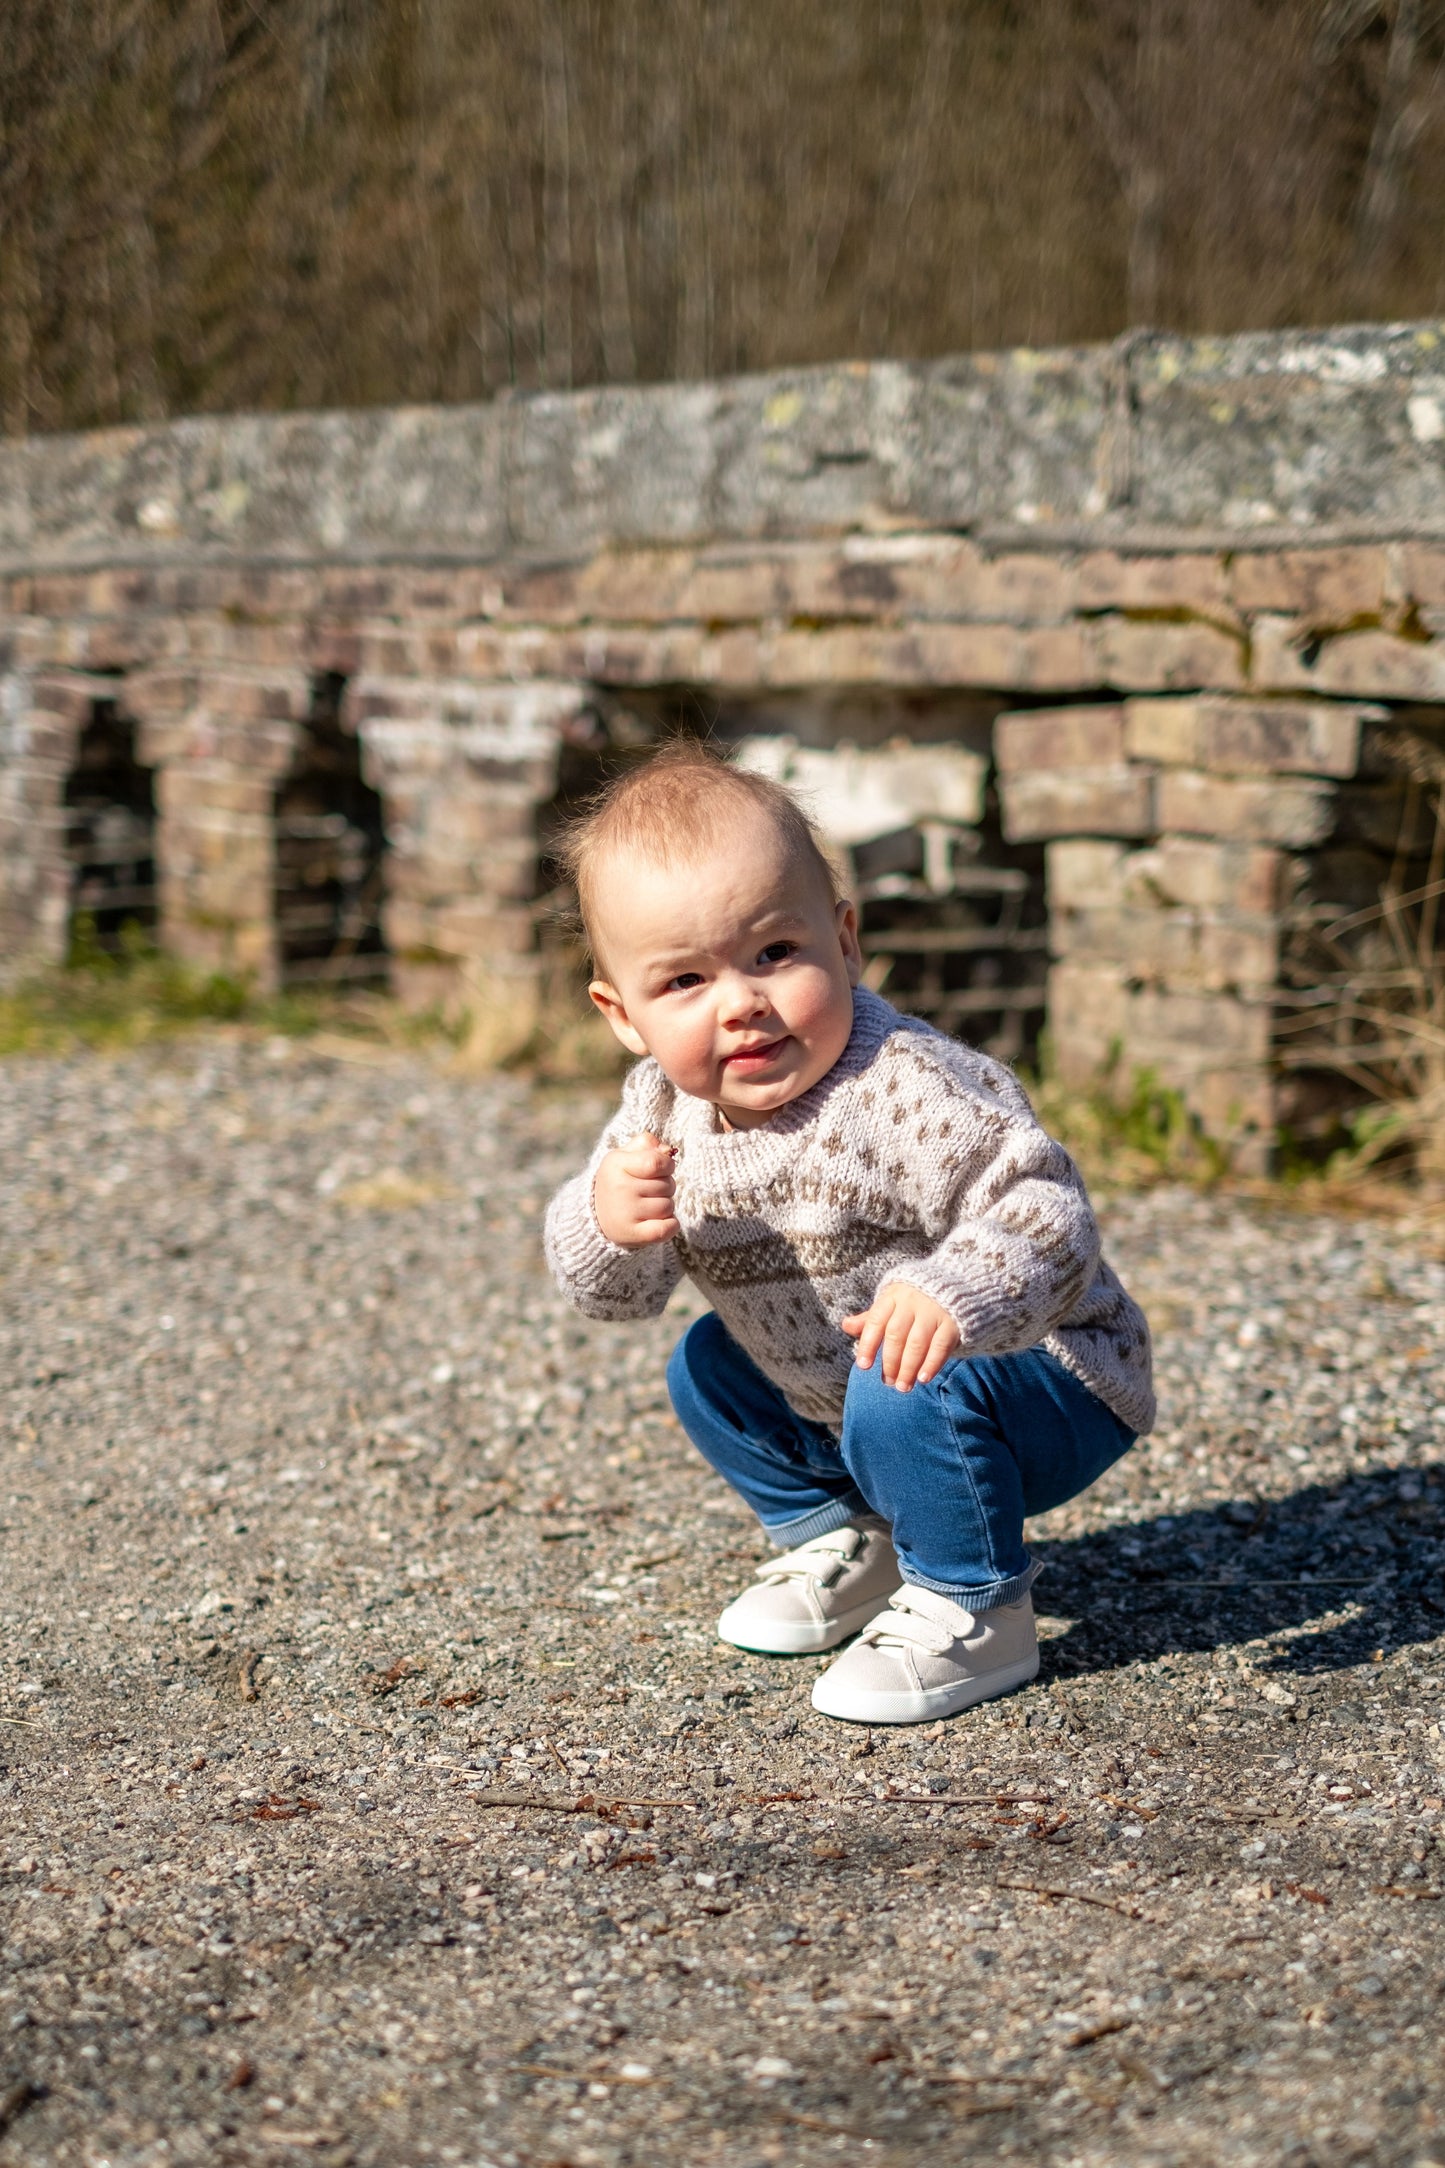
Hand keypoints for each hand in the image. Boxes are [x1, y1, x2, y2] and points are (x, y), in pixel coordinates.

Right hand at [593, 1132, 678, 1247]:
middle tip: (649, 1190)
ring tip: (648, 1205)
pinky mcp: (632, 1234)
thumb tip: (668, 1150)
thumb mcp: (625, 1155)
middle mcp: (620, 1188)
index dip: (667, 1165)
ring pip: (668, 1206)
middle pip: (667, 1185)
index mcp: (617, 1164)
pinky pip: (667, 1228)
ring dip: (666, 1206)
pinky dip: (671, 1225)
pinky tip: (660, 1220)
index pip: (657, 1162)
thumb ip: (647, 1144)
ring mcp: (626, 1212)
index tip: (662, 1168)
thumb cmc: (619, 1180)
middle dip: (666, 1186)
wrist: (596, 1216)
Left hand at [841, 1283, 960, 1390]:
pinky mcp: (952, 1322)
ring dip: (908, 1367)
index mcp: (892, 1297)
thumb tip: (846, 1326)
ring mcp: (933, 1311)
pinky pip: (940, 1345)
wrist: (955, 1287)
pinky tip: (923, 1378)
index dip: (868, 1344)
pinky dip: (932, 1363)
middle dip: (890, 1361)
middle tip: (888, 1382)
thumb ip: (871, 1318)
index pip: (876, 1321)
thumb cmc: (914, 1301)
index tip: (863, 1366)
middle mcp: (912, 1302)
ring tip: (903, 1386)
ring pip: (917, 1342)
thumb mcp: (892, 1303)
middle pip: (896, 1334)